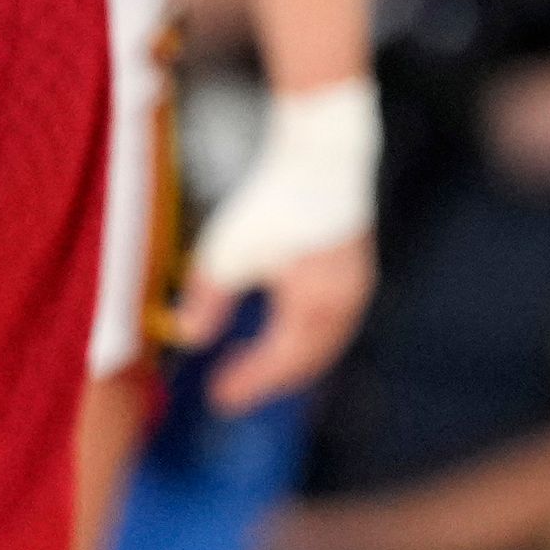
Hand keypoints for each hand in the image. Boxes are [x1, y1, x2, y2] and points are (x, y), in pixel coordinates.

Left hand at [172, 75, 380, 409]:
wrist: (324, 153)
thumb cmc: (275, 200)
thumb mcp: (228, 252)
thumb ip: (207, 300)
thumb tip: (191, 338)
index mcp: (312, 309)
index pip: (278, 364)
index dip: (248, 383)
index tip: (218, 397)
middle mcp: (343, 306)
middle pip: (307, 362)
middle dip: (270, 380)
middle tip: (233, 389)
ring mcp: (357, 288)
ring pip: (324, 344)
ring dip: (291, 361)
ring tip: (257, 364)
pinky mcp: (358, 270)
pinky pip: (334, 323)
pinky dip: (308, 338)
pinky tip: (285, 330)